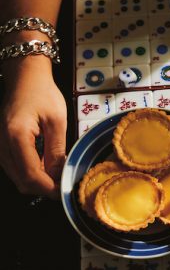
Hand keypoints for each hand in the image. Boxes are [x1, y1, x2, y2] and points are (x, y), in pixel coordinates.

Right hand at [0, 57, 66, 197]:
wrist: (25, 78)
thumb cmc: (42, 93)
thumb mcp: (56, 120)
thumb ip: (57, 150)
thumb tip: (59, 175)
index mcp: (16, 136)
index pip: (30, 174)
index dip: (48, 187)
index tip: (64, 190)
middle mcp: (1, 144)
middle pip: (21, 180)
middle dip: (43, 187)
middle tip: (64, 184)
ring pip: (17, 176)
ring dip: (38, 181)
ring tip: (58, 174)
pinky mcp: (1, 145)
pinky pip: (15, 167)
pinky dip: (31, 172)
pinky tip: (47, 166)